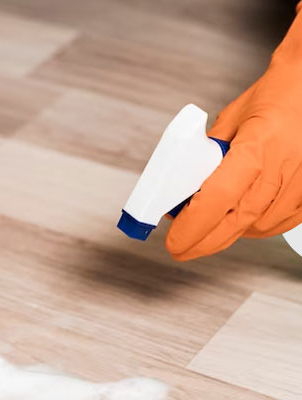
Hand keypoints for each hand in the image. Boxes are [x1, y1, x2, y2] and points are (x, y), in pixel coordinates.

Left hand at [166, 9, 301, 259]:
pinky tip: (243, 223)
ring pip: (259, 226)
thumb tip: (186, 183)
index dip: (193, 226)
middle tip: (182, 248)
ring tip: (209, 230)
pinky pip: (283, 221)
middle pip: (237, 221)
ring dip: (231, 233)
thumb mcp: (233, 117)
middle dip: (204, 241)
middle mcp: (283, 167)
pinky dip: (259, 227)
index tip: (174, 240)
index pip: (217, 198)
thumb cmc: (281, 93)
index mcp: (257, 146)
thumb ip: (211, 152)